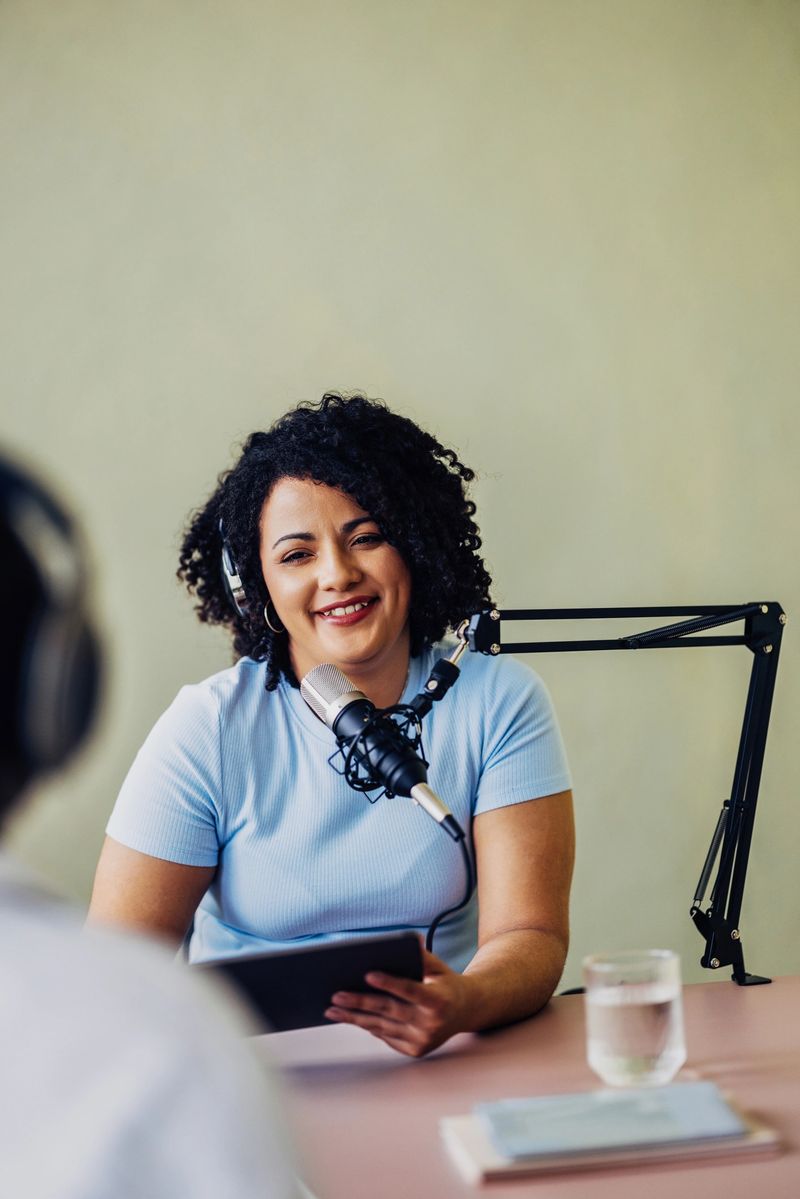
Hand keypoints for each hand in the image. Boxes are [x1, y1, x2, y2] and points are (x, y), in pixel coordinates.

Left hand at [324, 947, 470, 1056]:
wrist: (466, 1012)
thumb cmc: (447, 985)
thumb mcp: (439, 968)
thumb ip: (422, 956)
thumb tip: (409, 940)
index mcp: (439, 1001)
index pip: (410, 991)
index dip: (389, 983)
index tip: (367, 974)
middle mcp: (431, 1024)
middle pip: (389, 1010)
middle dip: (360, 1002)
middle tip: (337, 994)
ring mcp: (422, 1040)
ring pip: (382, 1026)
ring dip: (354, 1017)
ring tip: (333, 1009)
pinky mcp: (415, 1050)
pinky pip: (386, 1036)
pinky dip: (368, 1026)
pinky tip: (351, 1017)